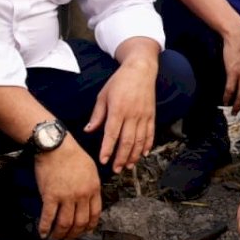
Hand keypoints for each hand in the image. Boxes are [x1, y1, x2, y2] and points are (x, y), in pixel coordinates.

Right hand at [34, 141, 101, 239]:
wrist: (56, 146)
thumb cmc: (73, 155)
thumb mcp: (91, 170)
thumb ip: (91, 186)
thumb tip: (89, 200)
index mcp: (93, 189)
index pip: (95, 214)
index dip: (89, 226)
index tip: (85, 231)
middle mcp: (81, 195)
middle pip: (80, 222)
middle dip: (74, 234)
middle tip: (69, 238)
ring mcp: (66, 197)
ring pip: (65, 223)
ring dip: (60, 234)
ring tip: (56, 237)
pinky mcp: (50, 196)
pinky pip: (48, 217)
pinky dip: (45, 228)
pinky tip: (42, 233)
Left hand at [85, 57, 157, 172]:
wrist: (140, 69)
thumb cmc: (119, 81)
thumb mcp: (103, 95)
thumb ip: (97, 115)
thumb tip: (88, 130)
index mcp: (118, 110)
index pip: (112, 134)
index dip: (108, 149)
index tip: (103, 160)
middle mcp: (132, 115)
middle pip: (127, 141)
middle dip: (121, 158)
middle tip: (116, 170)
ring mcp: (144, 116)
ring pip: (140, 141)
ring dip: (134, 155)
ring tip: (128, 166)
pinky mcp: (151, 115)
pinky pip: (150, 133)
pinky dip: (147, 145)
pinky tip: (143, 154)